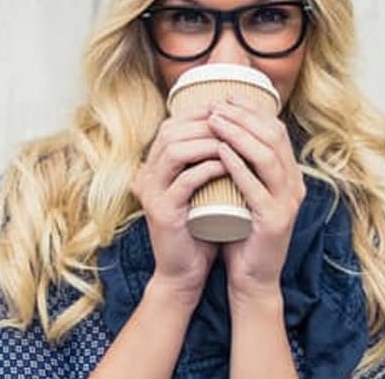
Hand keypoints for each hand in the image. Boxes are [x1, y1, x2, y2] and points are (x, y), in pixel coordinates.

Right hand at [131, 105, 224, 304]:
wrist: (185, 272)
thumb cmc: (200, 228)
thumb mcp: (204, 189)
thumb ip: (209, 162)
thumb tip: (237, 130)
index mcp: (154, 166)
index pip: (172, 125)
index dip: (200, 114)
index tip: (230, 113)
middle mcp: (147, 175)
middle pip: (170, 131)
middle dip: (205, 123)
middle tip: (235, 124)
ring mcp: (152, 193)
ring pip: (174, 151)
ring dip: (206, 142)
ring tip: (233, 142)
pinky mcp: (162, 212)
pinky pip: (184, 182)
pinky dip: (207, 169)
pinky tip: (227, 165)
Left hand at [207, 95, 305, 301]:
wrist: (252, 278)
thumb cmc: (241, 233)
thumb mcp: (243, 192)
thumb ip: (240, 166)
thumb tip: (220, 129)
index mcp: (289, 176)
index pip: (276, 130)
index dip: (252, 110)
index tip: (225, 98)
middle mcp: (294, 185)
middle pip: (273, 137)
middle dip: (243, 116)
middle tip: (215, 106)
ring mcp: (287, 203)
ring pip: (267, 156)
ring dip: (239, 134)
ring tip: (214, 121)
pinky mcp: (274, 220)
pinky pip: (256, 186)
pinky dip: (238, 165)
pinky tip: (220, 151)